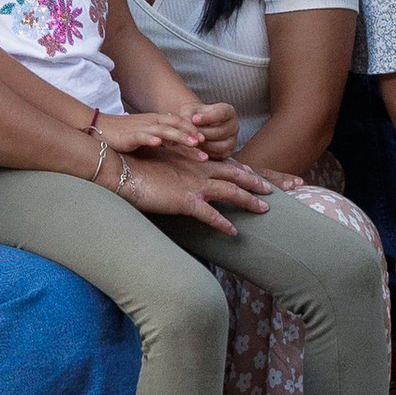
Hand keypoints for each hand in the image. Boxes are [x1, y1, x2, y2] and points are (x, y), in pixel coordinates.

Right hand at [107, 110, 204, 159]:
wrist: (99, 129)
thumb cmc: (123, 134)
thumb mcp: (146, 134)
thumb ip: (161, 137)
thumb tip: (178, 146)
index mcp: (156, 121)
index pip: (179, 124)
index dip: (193, 131)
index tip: (206, 142)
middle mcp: (152, 122)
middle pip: (176, 126)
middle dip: (192, 134)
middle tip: (206, 145)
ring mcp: (141, 128)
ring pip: (164, 130)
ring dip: (180, 136)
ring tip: (193, 143)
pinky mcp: (129, 136)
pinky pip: (142, 135)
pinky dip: (151, 138)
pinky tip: (159, 142)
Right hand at [115, 152, 270, 227]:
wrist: (123, 169)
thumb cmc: (139, 167)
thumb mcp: (164, 165)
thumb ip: (180, 171)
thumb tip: (185, 180)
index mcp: (194, 161)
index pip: (226, 165)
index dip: (243, 170)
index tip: (258, 176)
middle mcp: (199, 170)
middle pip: (235, 174)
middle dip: (256, 182)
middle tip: (272, 190)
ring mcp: (194, 185)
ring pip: (230, 191)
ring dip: (249, 200)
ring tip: (263, 209)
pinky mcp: (185, 201)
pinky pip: (210, 215)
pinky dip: (224, 224)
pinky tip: (233, 233)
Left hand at [185, 100, 240, 162]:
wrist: (194, 127)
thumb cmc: (192, 116)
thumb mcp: (188, 112)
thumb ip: (188, 118)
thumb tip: (194, 129)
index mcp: (228, 111)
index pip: (222, 113)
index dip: (208, 117)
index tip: (194, 119)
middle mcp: (234, 126)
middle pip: (221, 131)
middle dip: (203, 134)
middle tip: (190, 135)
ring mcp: (233, 141)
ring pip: (221, 146)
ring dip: (204, 145)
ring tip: (192, 142)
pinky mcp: (227, 153)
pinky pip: (219, 156)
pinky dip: (206, 153)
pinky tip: (197, 149)